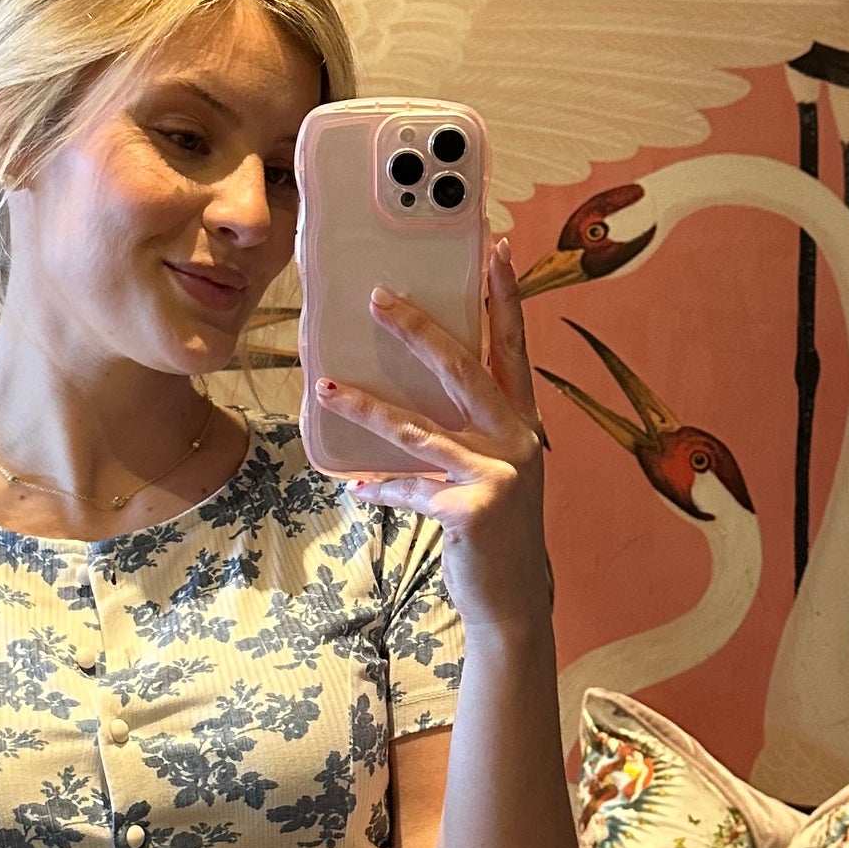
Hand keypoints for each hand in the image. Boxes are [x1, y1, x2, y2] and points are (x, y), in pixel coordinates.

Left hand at [318, 238, 552, 632]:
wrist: (512, 599)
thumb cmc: (491, 526)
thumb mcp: (486, 470)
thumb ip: (458, 431)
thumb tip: (394, 397)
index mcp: (522, 421)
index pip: (512, 346)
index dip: (505, 296)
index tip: (495, 248)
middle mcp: (519, 439)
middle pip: (464, 368)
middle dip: (419, 329)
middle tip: (378, 297)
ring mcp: (499, 474)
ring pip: (418, 428)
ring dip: (366, 407)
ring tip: (326, 388)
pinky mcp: (472, 509)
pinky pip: (409, 488)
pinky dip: (381, 487)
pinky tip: (360, 488)